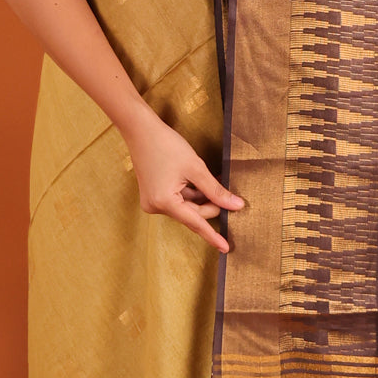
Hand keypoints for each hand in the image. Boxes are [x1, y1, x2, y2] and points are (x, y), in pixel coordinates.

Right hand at [122, 105, 243, 252]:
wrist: (141, 129)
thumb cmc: (166, 145)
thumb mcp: (196, 168)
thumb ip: (216, 190)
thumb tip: (236, 206)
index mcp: (165, 203)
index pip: (196, 223)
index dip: (213, 235)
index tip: (226, 248)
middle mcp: (155, 206)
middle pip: (192, 213)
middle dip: (210, 203)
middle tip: (228, 192)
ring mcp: (153, 201)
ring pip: (186, 206)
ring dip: (201, 196)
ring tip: (215, 179)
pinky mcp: (153, 194)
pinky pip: (177, 199)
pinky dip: (191, 192)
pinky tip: (202, 180)